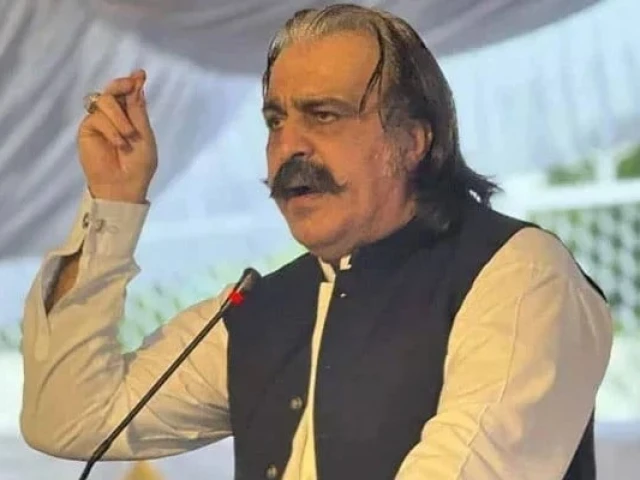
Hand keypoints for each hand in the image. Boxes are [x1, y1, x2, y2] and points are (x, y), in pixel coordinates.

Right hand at [77, 69, 156, 202]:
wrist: (123, 185)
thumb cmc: (139, 165)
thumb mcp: (144, 134)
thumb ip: (137, 109)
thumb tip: (137, 80)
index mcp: (131, 117)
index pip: (128, 93)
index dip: (132, 82)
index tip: (139, 75)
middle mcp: (114, 116)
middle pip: (113, 89)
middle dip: (122, 86)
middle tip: (131, 86)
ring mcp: (99, 121)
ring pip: (106, 101)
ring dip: (120, 118)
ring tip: (129, 137)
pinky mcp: (87, 129)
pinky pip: (98, 118)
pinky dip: (112, 130)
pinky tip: (119, 144)